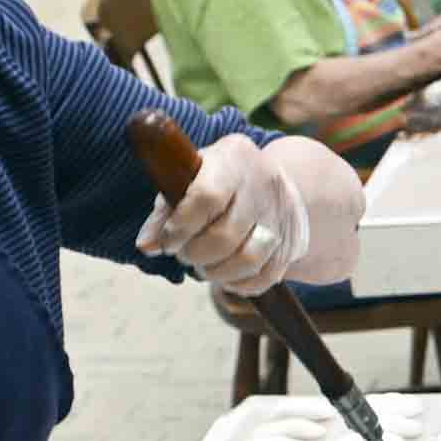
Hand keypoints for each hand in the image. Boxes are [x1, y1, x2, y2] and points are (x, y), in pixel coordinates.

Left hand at [133, 131, 311, 296]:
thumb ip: (164, 213)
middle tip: (184, 254)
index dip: (181, 227)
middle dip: (196, 254)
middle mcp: (264, 182)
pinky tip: (226, 276)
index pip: (207, 197)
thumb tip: (147, 246)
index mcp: (234, 156)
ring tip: (204, 267)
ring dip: (217, 273)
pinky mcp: (293, 242)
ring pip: (249, 259)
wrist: (273, 185)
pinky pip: (265, 276)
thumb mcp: (188, 182)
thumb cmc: (217, 182)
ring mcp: (282, 214)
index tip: (168, 242)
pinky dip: (240, 284)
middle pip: (226, 234)